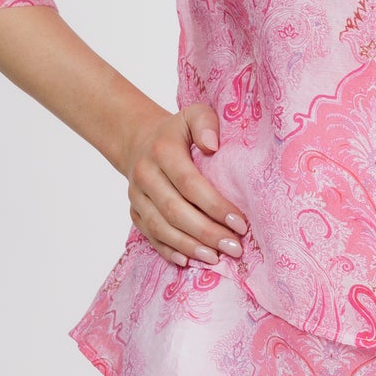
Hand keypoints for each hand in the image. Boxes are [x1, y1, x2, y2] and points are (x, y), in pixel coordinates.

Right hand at [121, 102, 248, 268]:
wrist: (139, 140)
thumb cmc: (177, 131)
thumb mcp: (193, 114)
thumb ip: (206, 123)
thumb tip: (213, 145)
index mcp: (162, 150)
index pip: (190, 183)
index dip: (215, 205)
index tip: (240, 223)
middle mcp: (145, 175)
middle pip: (175, 211)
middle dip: (207, 233)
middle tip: (234, 247)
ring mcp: (136, 196)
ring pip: (161, 228)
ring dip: (190, 246)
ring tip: (216, 258)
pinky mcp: (134, 212)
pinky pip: (150, 236)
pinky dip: (168, 251)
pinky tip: (189, 261)